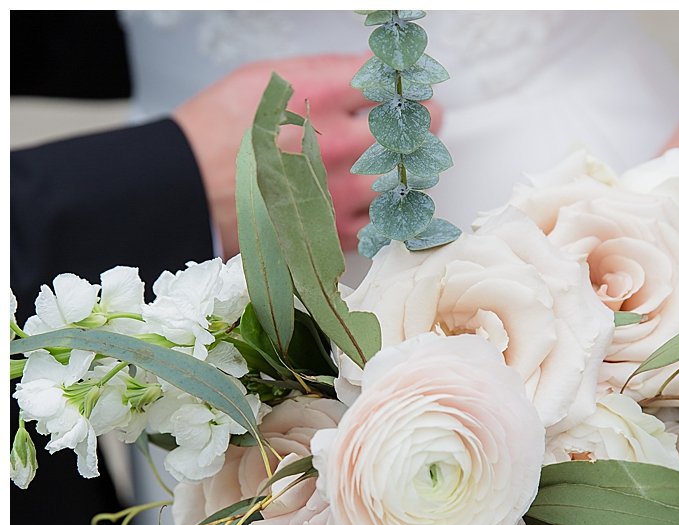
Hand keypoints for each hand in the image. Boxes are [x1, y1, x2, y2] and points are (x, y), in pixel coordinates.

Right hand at [173, 54, 442, 255]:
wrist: (188, 191)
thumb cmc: (218, 134)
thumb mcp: (265, 79)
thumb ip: (323, 75)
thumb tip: (367, 73)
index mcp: (318, 96)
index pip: (389, 79)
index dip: (404, 80)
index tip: (409, 84)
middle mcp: (337, 144)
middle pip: (413, 127)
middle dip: (423, 120)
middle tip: (423, 119)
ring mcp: (341, 191)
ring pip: (408, 177)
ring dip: (411, 166)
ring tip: (401, 159)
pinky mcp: (338, 230)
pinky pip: (386, 218)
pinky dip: (390, 206)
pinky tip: (381, 195)